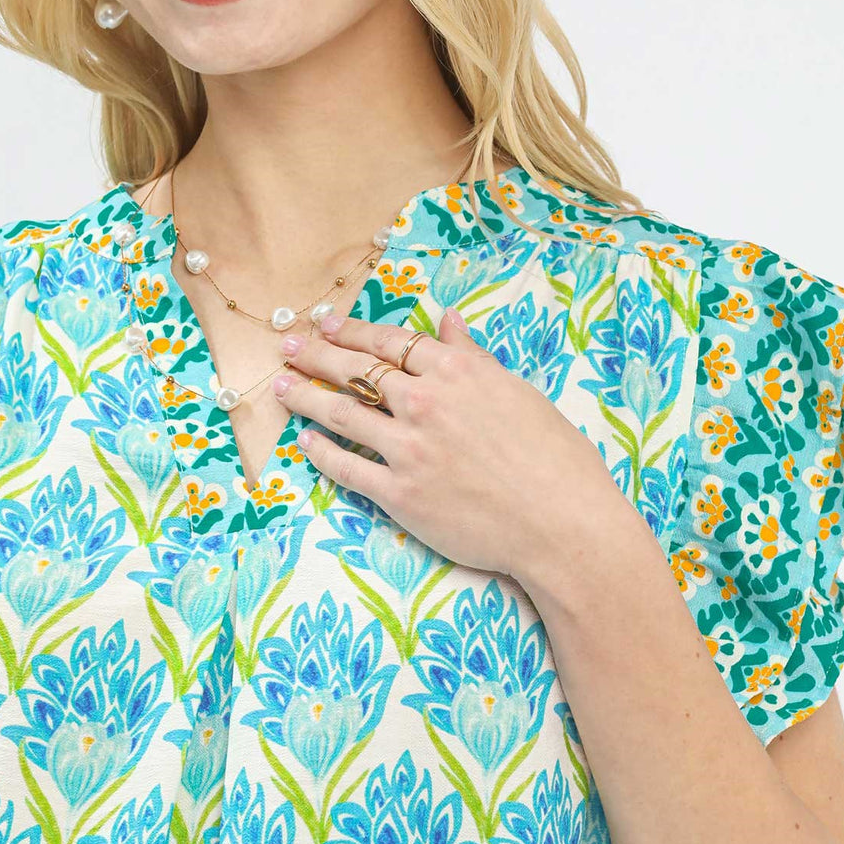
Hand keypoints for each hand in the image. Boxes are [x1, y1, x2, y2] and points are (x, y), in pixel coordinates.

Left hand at [271, 307, 620, 583]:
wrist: (561, 523)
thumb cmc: (554, 458)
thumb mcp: (517, 393)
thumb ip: (472, 356)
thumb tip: (447, 320)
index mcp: (456, 372)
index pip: (390, 341)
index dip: (352, 329)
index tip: (326, 322)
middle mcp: (426, 403)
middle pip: (356, 370)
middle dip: (316, 354)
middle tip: (288, 345)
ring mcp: (409, 449)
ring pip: (342, 413)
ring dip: (306, 395)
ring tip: (282, 385)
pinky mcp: (400, 494)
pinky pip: (347, 467)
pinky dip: (321, 452)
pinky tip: (305, 441)